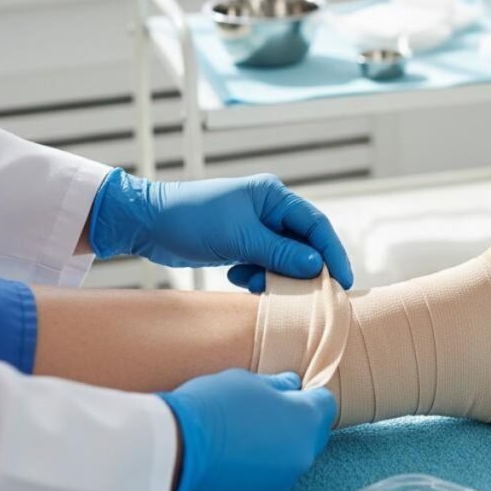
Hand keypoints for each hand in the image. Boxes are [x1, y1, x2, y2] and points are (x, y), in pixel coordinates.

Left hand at [89, 169, 352, 289]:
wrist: (147, 223)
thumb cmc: (192, 220)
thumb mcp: (239, 239)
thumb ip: (280, 253)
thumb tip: (316, 265)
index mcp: (273, 196)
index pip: (315, 225)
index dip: (332, 253)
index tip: (343, 280)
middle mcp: (270, 209)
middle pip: (303, 243)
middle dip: (302, 269)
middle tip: (303, 294)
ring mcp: (256, 227)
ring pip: (284, 258)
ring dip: (274, 275)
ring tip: (254, 283)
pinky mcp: (242, 243)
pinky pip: (264, 264)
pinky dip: (256, 275)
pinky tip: (237, 277)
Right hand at [158, 369, 335, 490]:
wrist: (173, 451)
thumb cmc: (212, 406)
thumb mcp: (246, 380)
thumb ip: (277, 385)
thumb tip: (292, 387)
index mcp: (306, 421)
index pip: (326, 405)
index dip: (308, 397)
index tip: (288, 395)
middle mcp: (302, 457)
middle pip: (310, 436)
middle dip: (294, 425)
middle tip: (261, 415)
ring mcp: (281, 485)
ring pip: (288, 463)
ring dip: (275, 452)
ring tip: (241, 440)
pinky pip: (266, 484)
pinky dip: (255, 474)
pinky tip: (230, 462)